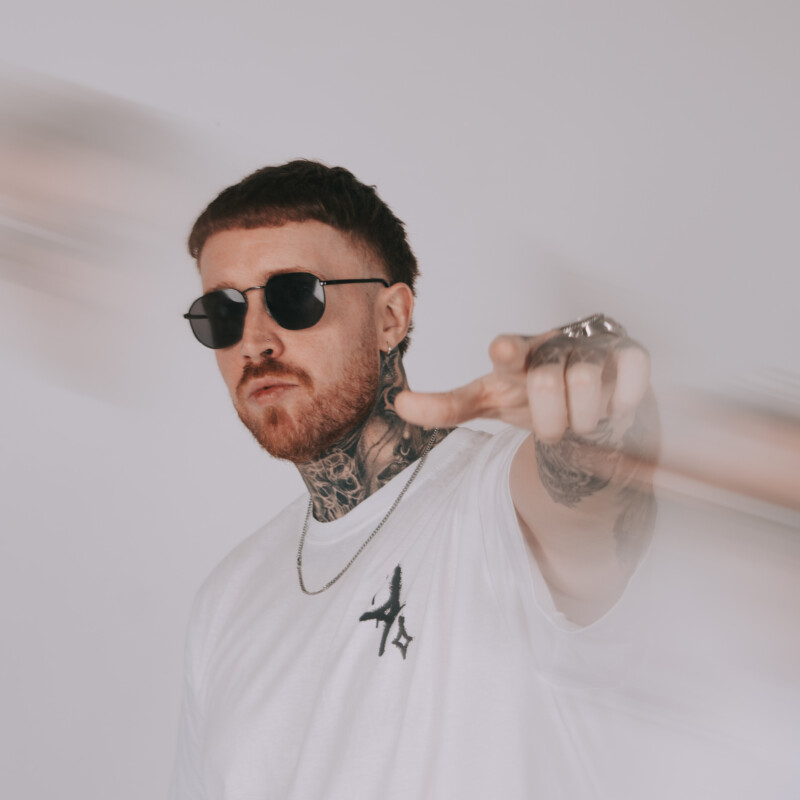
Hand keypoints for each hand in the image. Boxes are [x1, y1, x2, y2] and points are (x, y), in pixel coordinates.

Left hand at [395, 327, 650, 443]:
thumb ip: (448, 406)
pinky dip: (624, 399)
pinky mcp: (629, 352)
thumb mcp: (490, 399)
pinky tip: (615, 404)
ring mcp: (592, 346)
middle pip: (548, 383)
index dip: (508, 352)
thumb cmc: (530, 392)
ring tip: (582, 417)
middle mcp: (552, 344)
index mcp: (516, 355)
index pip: (509, 350)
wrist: (582, 395)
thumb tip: (400, 404)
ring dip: (584, 418)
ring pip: (588, 383)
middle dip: (551, 421)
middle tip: (554, 425)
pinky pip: (633, 372)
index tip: (504, 352)